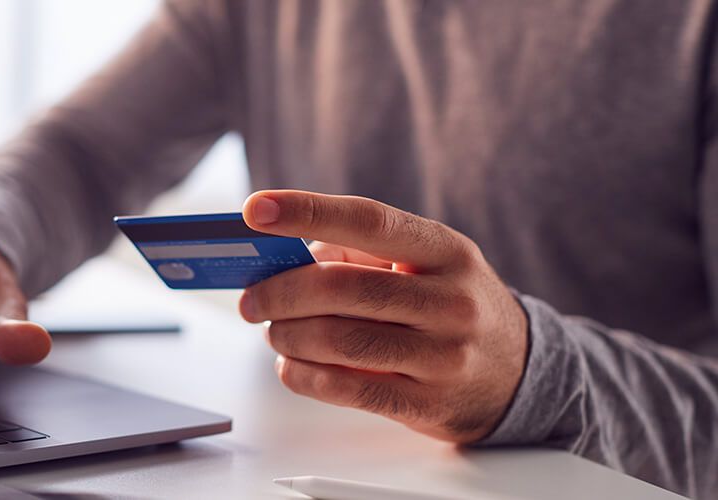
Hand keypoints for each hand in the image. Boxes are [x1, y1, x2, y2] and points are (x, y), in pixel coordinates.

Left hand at [240, 190, 527, 442]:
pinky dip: (304, 376)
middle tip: (251, 300)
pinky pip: (347, 389)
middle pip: (341, 288)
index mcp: (445, 250)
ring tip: (274, 332)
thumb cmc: (450, 307)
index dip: (307, 211)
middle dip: (280, 293)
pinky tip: (291, 365)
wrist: (519, 373)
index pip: (369, 220)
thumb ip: (356, 254)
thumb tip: (283, 259)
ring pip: (339, 341)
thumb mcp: (422, 264)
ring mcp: (445, 356)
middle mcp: (451, 300)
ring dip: (288, 336)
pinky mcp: (429, 403)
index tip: (255, 210)